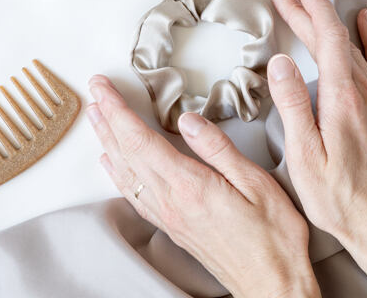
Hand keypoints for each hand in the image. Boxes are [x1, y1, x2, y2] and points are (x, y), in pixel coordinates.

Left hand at [86, 76, 320, 297]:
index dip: (117, 110)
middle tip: (94, 91)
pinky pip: (134, 195)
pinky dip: (117, 174)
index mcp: (189, 185)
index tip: (103, 88)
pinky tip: (111, 165)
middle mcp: (170, 201)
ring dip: (107, 140)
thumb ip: (217, 148)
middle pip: (126, 152)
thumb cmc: (271, 237)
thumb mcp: (255, 182)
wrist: (271, 284)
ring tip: (96, 118)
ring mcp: (168, 215)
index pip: (140, 139)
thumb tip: (187, 120)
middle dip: (107, 117)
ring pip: (125, 172)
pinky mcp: (172, 226)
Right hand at [268, 0, 366, 297]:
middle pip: (336, 36)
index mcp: (342, 99)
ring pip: (354, 45)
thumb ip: (292, 104)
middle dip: (308, 10)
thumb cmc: (337, 196)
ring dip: (329, 20)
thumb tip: (281, 61)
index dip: (304, 10)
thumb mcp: (303, 155)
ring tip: (310, 2)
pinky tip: (366, 21)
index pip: (325, 38)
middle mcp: (364, 92)